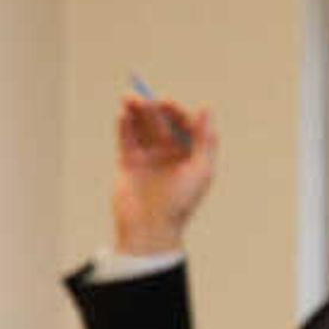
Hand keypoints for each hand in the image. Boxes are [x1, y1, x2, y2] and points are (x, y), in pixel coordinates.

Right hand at [112, 94, 217, 254]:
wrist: (150, 228)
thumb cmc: (181, 203)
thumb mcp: (201, 170)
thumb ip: (205, 139)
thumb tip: (205, 107)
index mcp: (189, 152)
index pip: (183, 123)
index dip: (175, 111)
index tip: (166, 104)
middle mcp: (169, 151)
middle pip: (160, 122)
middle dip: (152, 109)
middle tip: (144, 100)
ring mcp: (148, 156)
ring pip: (141, 126)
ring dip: (135, 112)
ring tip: (128, 99)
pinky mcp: (128, 162)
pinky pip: (126, 139)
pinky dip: (124, 126)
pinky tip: (123, 115)